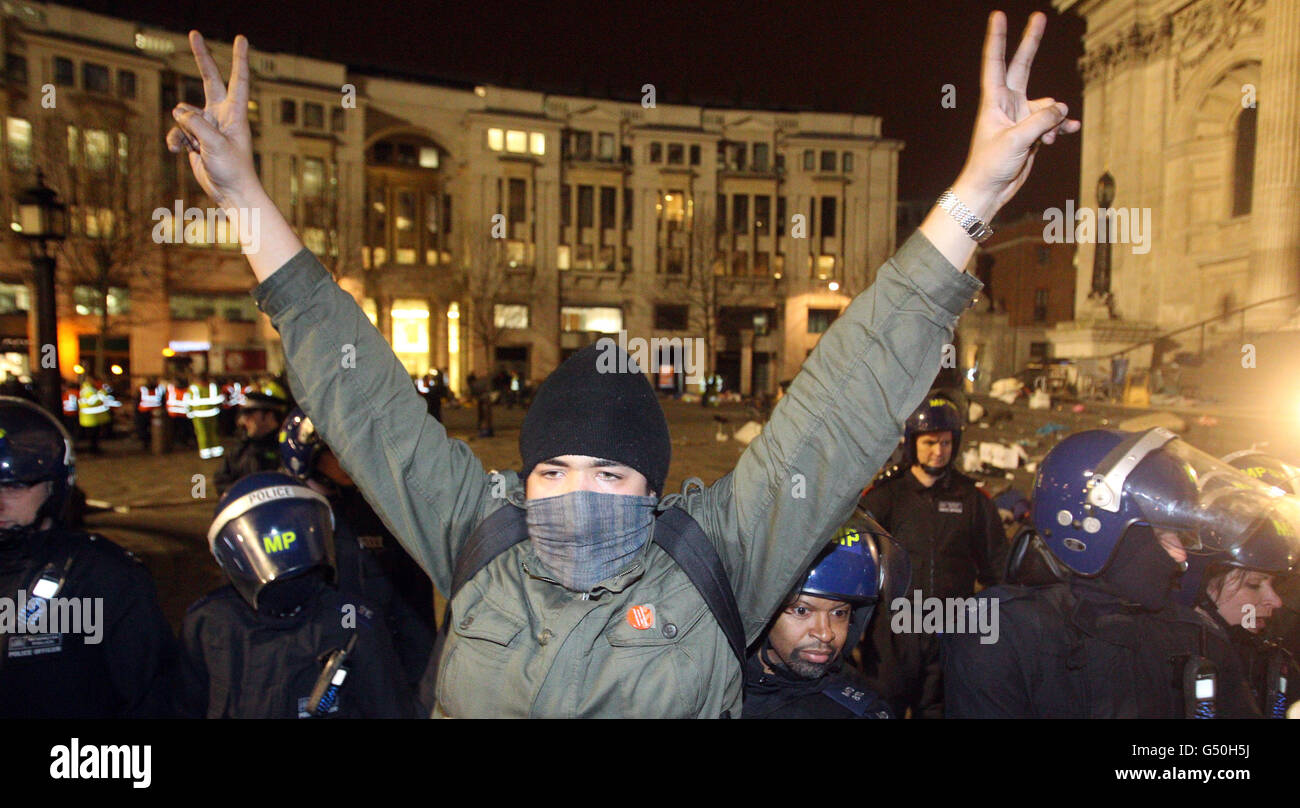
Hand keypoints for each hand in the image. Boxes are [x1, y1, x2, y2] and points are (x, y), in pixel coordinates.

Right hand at [165, 32, 260, 208]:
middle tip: (194, 33)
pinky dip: (175, 140)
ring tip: (197, 147)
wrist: (231, 192)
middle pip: (209, 79)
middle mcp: (221, 114)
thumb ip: (196, 123)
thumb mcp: (215, 144)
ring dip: (183, 130)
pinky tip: (179, 152)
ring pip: (183, 114)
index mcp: (234, 113)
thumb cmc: (232, 169)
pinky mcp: (195, 138)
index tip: (240, 38)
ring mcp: (207, 125)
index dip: (238, 59)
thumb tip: (178, 111)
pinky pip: (177, 131)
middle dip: (201, 57)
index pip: (238, 80)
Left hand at [952, 12, 1080, 218]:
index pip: (996, 63)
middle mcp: (1007, 104)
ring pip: (1047, 105)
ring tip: (1045, 139)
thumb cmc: (991, 165)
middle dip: (1031, 42)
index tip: (998, 16)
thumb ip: (1041, 120)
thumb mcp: (1017, 140)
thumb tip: (1061, 108)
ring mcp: (1020, 116)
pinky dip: (1061, 126)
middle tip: (1039, 15)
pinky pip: (1053, 121)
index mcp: (994, 101)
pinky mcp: (1031, 132)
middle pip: (1022, 66)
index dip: (997, 39)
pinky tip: (1070, 130)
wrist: (990, 190)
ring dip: (1054, 118)